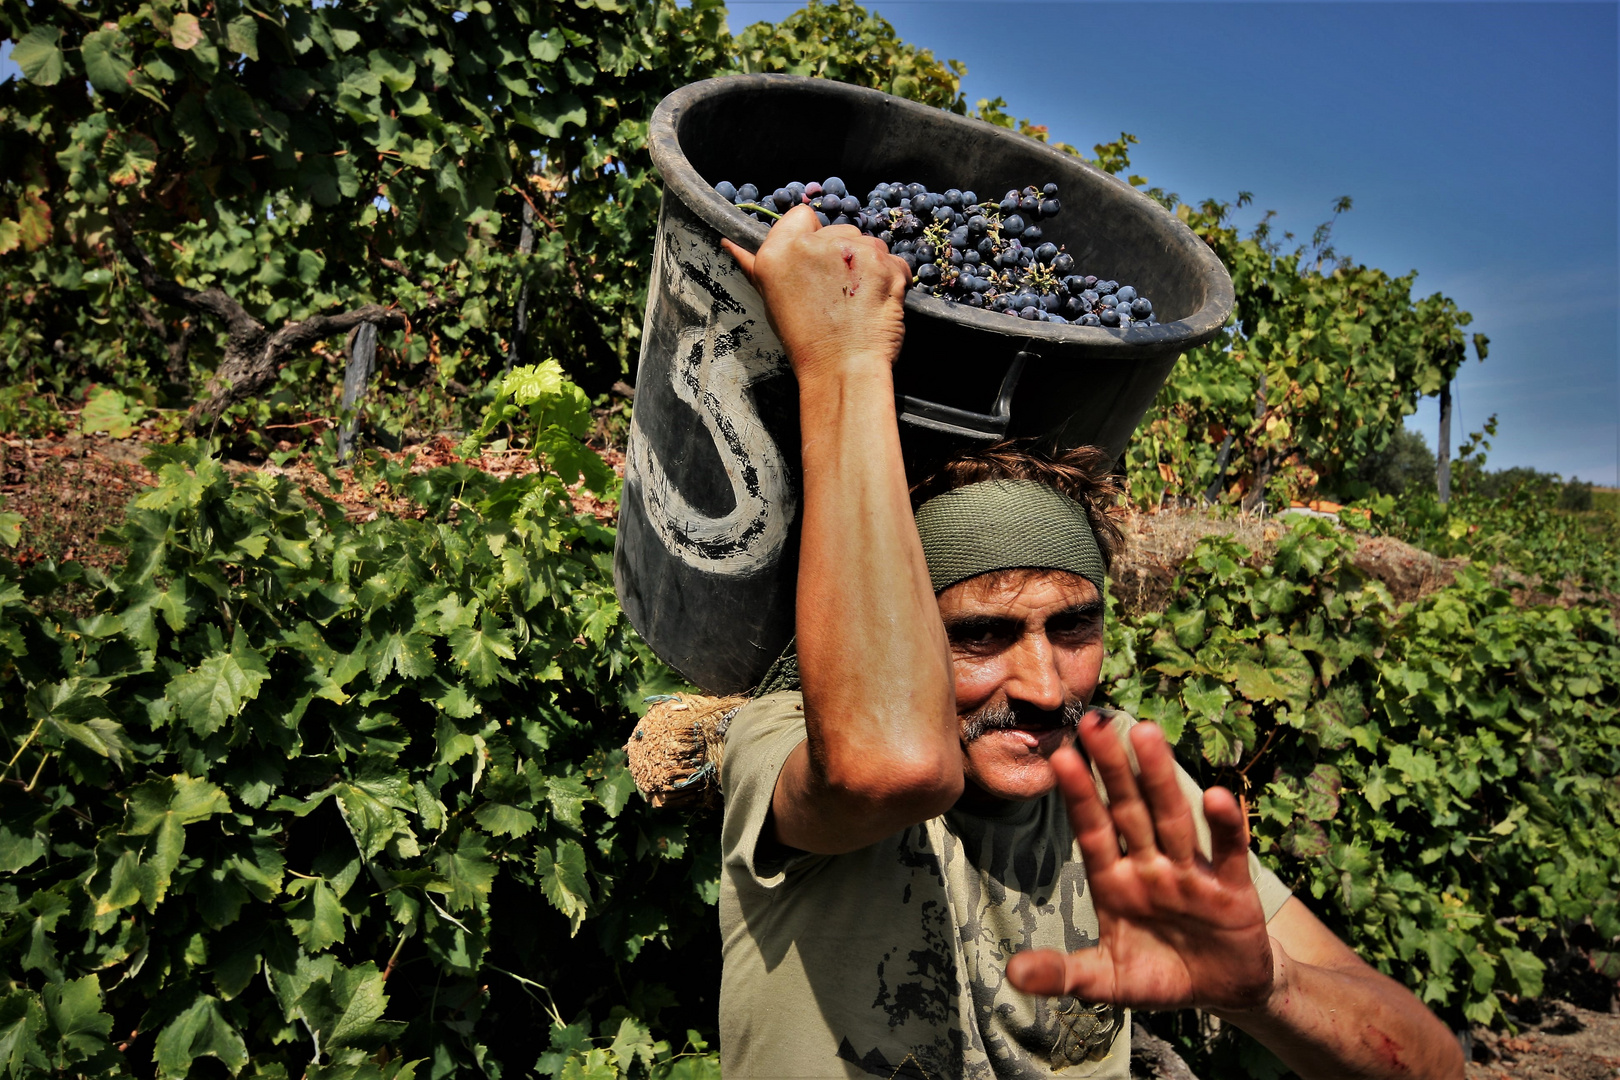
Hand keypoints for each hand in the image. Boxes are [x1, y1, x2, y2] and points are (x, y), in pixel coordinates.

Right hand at [721, 204, 910, 382]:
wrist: (843, 371)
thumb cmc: (806, 343)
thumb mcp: (771, 301)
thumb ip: (755, 267)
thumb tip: (730, 244)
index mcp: (778, 252)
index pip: (801, 216)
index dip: (811, 238)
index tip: (814, 265)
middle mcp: (814, 245)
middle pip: (838, 229)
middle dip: (842, 254)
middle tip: (838, 291)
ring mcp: (853, 251)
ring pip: (868, 242)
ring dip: (868, 265)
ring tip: (859, 300)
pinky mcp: (885, 263)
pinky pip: (895, 261)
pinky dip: (891, 278)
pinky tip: (878, 302)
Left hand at [1005, 713, 1277, 1011]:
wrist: (1223, 993)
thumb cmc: (1159, 975)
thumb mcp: (1106, 982)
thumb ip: (1062, 974)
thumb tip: (1011, 974)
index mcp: (1115, 882)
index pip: (1092, 830)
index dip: (1078, 795)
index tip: (1059, 755)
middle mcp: (1150, 867)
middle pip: (1129, 810)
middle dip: (1112, 768)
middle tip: (1093, 722)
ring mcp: (1191, 875)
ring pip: (1173, 819)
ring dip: (1160, 778)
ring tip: (1146, 735)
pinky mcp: (1232, 891)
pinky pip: (1229, 854)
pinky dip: (1226, 827)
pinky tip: (1219, 795)